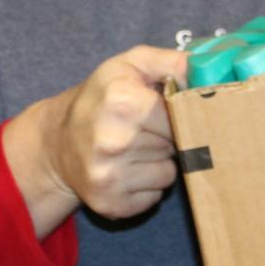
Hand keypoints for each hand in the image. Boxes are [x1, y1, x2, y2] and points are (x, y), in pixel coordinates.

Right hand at [6, 45, 186, 236]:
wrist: (57, 142)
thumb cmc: (100, 98)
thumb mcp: (129, 65)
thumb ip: (171, 61)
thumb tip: (208, 72)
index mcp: (122, 102)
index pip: (182, 116)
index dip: (178, 113)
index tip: (166, 111)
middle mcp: (114, 142)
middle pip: (177, 146)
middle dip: (168, 138)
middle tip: (144, 129)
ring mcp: (110, 177)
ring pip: (169, 174)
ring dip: (159, 163)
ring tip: (135, 150)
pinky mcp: (111, 204)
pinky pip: (155, 197)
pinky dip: (147, 186)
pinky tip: (128, 171)